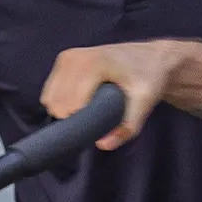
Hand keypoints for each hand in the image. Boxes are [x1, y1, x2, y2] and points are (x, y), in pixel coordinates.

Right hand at [41, 41, 173, 149]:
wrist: (151, 58)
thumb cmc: (149, 78)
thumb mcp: (145, 103)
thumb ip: (128, 126)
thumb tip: (103, 144)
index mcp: (93, 64)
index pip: (70, 103)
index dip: (81, 121)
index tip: (100, 124)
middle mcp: (75, 57)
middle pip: (56, 102)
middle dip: (71, 118)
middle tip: (96, 118)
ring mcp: (67, 57)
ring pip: (50, 98)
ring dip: (65, 110)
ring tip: (91, 110)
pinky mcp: (64, 59)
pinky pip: (51, 91)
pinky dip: (61, 102)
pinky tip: (82, 102)